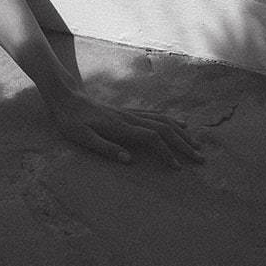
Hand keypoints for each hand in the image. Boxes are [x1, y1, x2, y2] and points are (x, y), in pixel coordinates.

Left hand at [47, 88, 202, 167]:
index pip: (151, 138)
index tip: (177, 168)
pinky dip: (170, 120)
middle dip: (183, 143)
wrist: (65, 97)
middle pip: (163, 128)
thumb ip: (105, 148)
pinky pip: (154, 115)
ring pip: (162, 120)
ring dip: (180, 132)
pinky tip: (179, 124)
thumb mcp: (81, 137)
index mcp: (120, 126)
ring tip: (196, 145)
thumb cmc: (70, 120)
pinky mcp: (127, 111)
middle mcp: (128, 117)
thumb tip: (130, 161)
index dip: (166, 152)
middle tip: (200, 159)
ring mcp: (129, 113)